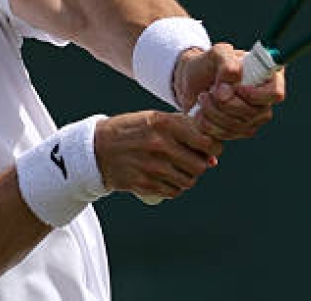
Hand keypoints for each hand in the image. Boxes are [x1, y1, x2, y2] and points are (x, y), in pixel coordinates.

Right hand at [94, 111, 222, 199]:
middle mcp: (159, 145)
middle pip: (199, 165)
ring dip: (189, 177)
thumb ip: (183, 130)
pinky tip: (168, 178)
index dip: (214, 147)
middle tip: (194, 160)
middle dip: (201, 164)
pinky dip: (175, 187)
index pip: (204, 141)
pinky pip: (173, 192)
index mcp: (163, 123)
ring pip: (188, 181)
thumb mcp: (154, 119)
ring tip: (179, 169)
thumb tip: (212, 154)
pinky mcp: (144, 184)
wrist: (97, 148)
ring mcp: (152, 167)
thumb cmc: (130, 131)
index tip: (211, 149)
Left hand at [173, 43, 285, 140]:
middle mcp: (264, 100)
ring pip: (237, 126)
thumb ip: (226, 64)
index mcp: (267, 77)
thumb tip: (228, 91)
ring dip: (212, 112)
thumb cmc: (208, 65)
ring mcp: (253, 119)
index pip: (275, 93)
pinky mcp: (238, 132)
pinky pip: (224, 135)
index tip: (237, 88)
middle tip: (211, 90)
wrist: (192, 81)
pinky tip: (202, 111)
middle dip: (225, 103)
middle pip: (253, 113)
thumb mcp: (217, 54)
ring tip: (204, 97)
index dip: (255, 95)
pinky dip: (207, 123)